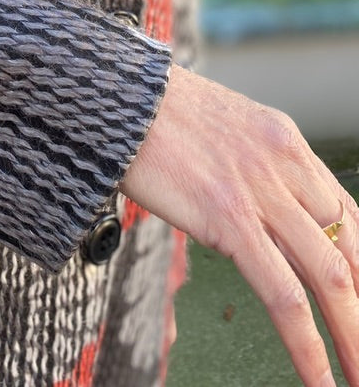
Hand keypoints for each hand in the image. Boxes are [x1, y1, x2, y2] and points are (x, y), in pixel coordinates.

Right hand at [121, 65, 358, 386]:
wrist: (117, 95)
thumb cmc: (151, 112)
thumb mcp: (219, 129)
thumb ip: (249, 168)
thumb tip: (255, 213)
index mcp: (284, 140)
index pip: (346, 212)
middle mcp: (285, 163)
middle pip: (350, 249)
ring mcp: (261, 191)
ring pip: (331, 277)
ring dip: (352, 336)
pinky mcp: (230, 218)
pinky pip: (284, 295)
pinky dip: (308, 345)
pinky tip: (318, 377)